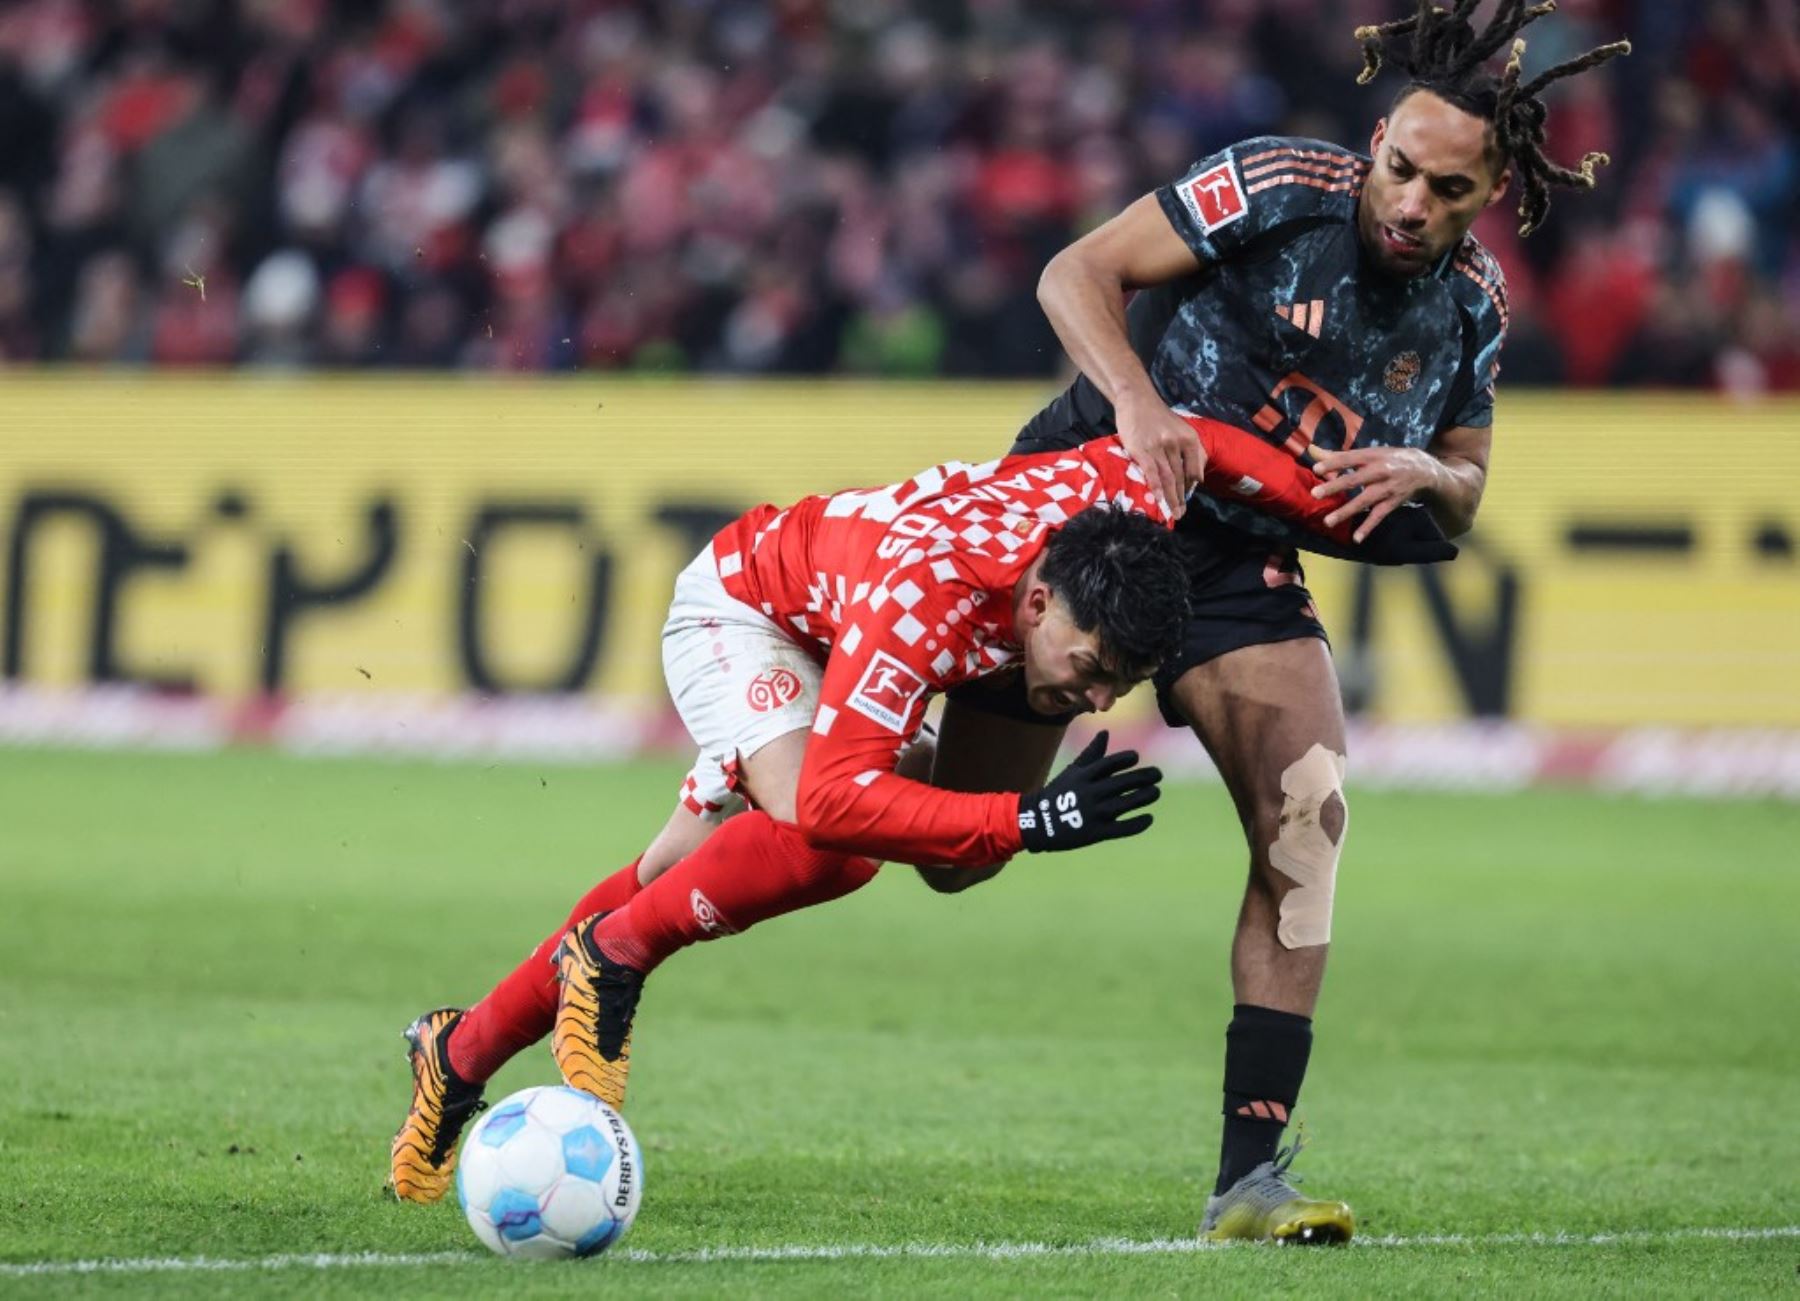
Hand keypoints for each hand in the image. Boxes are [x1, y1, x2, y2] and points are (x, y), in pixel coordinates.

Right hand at [1017, 731, 1160, 852]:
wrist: (1038, 822)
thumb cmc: (1058, 794)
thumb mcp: (1072, 771)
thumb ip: (1091, 753)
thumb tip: (1105, 732)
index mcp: (1082, 776)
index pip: (1108, 764)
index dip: (1124, 759)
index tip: (1136, 757)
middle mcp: (1089, 793)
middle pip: (1122, 783)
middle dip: (1143, 777)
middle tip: (1158, 774)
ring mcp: (1093, 814)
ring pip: (1125, 804)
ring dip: (1144, 797)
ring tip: (1155, 792)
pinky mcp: (1096, 833)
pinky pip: (1122, 828)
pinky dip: (1137, 824)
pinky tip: (1149, 818)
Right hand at [1116, 393, 1206, 520]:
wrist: (1137, 398)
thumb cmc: (1158, 416)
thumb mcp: (1181, 429)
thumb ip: (1190, 451)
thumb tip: (1197, 478)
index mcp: (1189, 438)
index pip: (1193, 469)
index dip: (1189, 487)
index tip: (1185, 500)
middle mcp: (1176, 443)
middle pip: (1180, 476)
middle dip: (1181, 498)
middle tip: (1180, 514)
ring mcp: (1159, 446)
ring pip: (1167, 477)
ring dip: (1171, 498)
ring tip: (1172, 513)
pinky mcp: (1142, 449)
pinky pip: (1152, 472)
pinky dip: (1156, 487)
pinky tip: (1159, 499)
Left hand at [1308, 446, 1443, 543]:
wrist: (1425, 471)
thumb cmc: (1390, 459)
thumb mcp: (1370, 453)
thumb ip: (1339, 455)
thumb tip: (1312, 450)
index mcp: (1373, 456)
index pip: (1350, 458)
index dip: (1334, 463)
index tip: (1316, 469)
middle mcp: (1381, 471)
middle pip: (1355, 479)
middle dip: (1335, 486)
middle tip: (1315, 494)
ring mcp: (1388, 488)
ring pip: (1365, 500)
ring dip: (1346, 511)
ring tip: (1328, 521)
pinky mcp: (1393, 502)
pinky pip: (1379, 516)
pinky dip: (1368, 527)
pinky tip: (1356, 538)